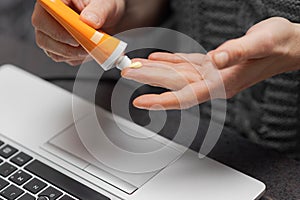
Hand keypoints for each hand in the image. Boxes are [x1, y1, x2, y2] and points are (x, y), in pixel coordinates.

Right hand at [32, 0, 125, 65]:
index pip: (41, 19)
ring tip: (91, 47)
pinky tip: (89, 49)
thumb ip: (97, 11)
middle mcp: (48, 18)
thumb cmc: (102, 6)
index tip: (76, 40)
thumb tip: (88, 21)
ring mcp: (51, 33)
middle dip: (68, 48)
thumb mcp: (104, 4)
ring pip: (53, 52)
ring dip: (75, 54)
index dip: (56, 33)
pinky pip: (63, 58)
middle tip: (88, 46)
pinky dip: (77, 58)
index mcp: (54, 2)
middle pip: (43, 39)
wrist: (108, 16)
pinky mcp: (58, 46)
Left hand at [122, 17, 299, 109]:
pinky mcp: (214, 62)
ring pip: (177, 73)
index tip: (141, 101)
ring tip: (136, 66)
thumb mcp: (261, 44)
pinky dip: (171, 60)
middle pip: (175, 84)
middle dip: (149, 80)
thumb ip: (237, 53)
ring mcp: (212, 72)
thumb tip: (217, 59)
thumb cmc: (278, 44)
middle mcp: (214, 81)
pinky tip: (158, 57)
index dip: (162, 100)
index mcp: (223, 82)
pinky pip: (187, 62)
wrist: (288, 43)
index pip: (185, 96)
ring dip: (156, 70)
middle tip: (127, 74)